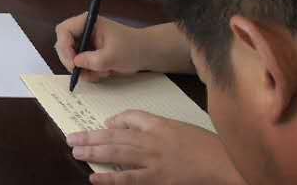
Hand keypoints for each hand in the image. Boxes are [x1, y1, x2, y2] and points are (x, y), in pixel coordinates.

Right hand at [55, 15, 152, 81]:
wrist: (147, 54)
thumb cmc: (132, 48)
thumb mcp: (112, 55)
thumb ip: (93, 60)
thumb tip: (75, 63)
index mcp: (87, 23)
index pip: (64, 30)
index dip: (64, 47)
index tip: (73, 64)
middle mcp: (83, 31)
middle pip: (64, 45)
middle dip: (72, 61)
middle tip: (81, 73)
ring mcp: (86, 43)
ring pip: (72, 57)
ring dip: (84, 69)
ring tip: (102, 72)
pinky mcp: (90, 54)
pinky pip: (81, 65)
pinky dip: (89, 72)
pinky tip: (104, 73)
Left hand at [67, 111, 243, 184]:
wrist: (225, 164)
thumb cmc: (204, 146)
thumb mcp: (176, 127)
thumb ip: (148, 123)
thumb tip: (117, 123)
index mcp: (158, 124)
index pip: (129, 117)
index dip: (112, 123)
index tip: (99, 127)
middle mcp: (151, 140)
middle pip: (114, 136)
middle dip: (90, 137)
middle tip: (71, 138)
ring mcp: (152, 161)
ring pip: (116, 154)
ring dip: (93, 152)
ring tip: (75, 151)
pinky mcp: (157, 179)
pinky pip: (128, 179)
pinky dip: (110, 179)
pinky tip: (94, 178)